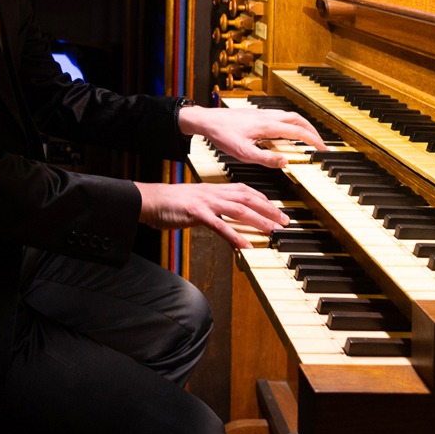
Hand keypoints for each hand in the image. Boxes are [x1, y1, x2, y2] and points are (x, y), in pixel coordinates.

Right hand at [134, 180, 288, 249]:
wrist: (151, 200)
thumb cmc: (173, 202)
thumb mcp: (199, 199)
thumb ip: (215, 205)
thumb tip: (228, 215)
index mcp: (216, 189)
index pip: (246, 191)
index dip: (264, 200)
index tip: (277, 209)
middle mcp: (215, 193)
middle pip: (249, 199)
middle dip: (269, 210)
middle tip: (284, 221)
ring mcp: (207, 202)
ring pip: (239, 210)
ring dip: (258, 220)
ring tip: (272, 231)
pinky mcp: (196, 214)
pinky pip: (219, 225)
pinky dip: (234, 235)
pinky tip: (245, 245)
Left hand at [179, 104, 326, 167]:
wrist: (207, 120)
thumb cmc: (222, 135)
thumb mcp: (243, 153)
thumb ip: (265, 158)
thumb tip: (286, 161)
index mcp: (268, 127)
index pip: (298, 132)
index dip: (313, 141)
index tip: (323, 149)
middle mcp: (268, 117)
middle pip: (298, 120)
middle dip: (312, 131)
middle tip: (320, 143)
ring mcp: (263, 113)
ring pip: (290, 116)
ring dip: (302, 125)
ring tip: (308, 137)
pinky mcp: (257, 114)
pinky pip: (281, 116)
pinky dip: (291, 123)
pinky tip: (286, 131)